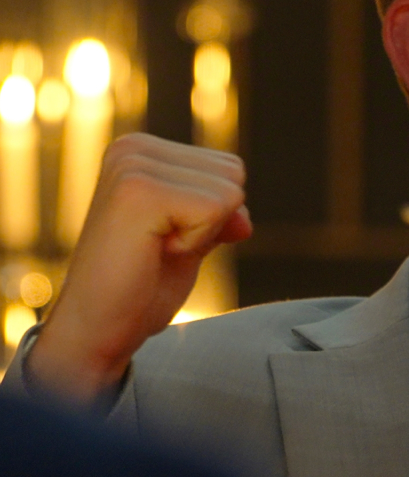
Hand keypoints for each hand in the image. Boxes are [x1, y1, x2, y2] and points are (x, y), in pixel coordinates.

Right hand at [28, 133, 252, 403]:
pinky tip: (155, 252)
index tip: (167, 237)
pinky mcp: (138, 191)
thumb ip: (220, 215)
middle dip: (213, 220)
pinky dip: (197, 241)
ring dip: (203, 232)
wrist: (98, 329)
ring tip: (155, 248)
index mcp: (143, 150)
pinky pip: (215, 209)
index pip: (229, 168)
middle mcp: (133, 147)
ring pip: (228, 192)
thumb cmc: (141, 287)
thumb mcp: (192, 239)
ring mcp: (132, 165)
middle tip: (161, 246)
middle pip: (233, 174)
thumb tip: (244, 220)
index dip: (215, 214)